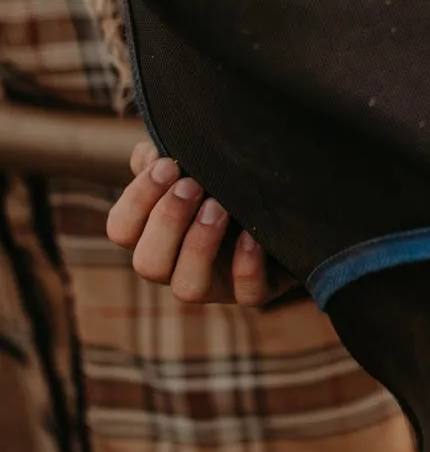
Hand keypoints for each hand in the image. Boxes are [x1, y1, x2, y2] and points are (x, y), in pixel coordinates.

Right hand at [106, 139, 285, 305]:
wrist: (285, 209)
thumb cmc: (224, 184)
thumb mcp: (194, 167)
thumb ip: (165, 159)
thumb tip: (151, 155)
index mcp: (155, 235)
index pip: (121, 230)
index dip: (137, 200)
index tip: (167, 165)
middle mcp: (178, 266)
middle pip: (147, 264)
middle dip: (167, 221)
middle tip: (192, 185)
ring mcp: (217, 284)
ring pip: (188, 288)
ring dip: (199, 245)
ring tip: (219, 207)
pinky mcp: (256, 290)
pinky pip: (248, 295)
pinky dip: (248, 266)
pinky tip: (254, 236)